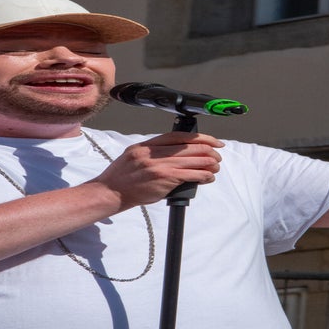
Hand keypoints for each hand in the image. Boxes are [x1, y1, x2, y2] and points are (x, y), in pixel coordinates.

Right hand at [90, 131, 223, 208]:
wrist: (111, 192)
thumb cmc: (121, 177)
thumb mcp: (134, 154)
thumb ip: (153, 150)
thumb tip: (176, 151)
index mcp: (147, 144)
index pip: (179, 136)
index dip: (199, 137)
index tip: (211, 140)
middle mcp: (155, 152)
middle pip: (190, 147)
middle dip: (208, 150)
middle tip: (217, 154)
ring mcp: (160, 166)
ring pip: (193, 160)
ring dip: (209, 163)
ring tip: (216, 166)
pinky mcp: (165, 180)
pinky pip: (191, 175)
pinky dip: (203, 176)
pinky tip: (208, 177)